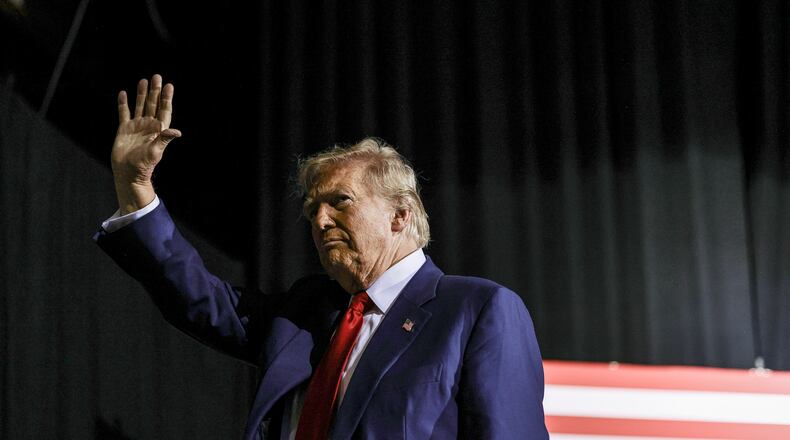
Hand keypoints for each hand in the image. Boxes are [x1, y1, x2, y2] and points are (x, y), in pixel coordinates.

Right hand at [111, 74, 181, 213]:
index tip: (169, 85)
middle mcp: (148, 126)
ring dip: (141, 94)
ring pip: (139, 106)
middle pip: (152, 104)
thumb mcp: (156, 152)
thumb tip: (177, 132)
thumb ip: (164, 139)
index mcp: (158, 130)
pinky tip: (124, 94)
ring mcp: (136, 126)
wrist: (128, 173)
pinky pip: (124, 113)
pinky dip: (124, 104)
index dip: (166, 98)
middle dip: (155, 91)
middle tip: (157, 77)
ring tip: (143, 81)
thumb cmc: (144, 165)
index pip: (164, 110)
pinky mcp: (124, 129)